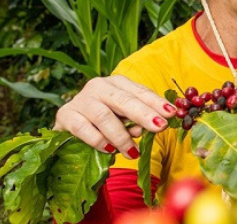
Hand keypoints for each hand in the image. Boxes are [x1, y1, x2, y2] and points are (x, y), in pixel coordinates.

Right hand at [53, 75, 174, 158]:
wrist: (70, 129)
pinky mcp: (65, 115)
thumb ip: (139, 120)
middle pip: (124, 100)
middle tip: (159, 127)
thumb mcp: (125, 118)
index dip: (156, 102)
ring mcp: (80, 100)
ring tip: (133, 152)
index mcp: (117, 84)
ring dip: (121, 136)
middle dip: (144, 114)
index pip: (139, 91)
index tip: (171, 113)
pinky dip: (98, 140)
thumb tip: (154, 126)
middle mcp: (98, 87)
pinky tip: (109, 149)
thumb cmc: (105, 122)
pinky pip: (83, 128)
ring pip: (104, 116)